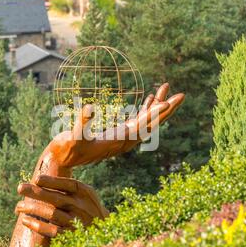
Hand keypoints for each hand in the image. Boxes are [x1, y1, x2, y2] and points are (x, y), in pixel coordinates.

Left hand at [15, 175, 108, 237]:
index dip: (52, 181)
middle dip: (36, 192)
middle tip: (20, 188)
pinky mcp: (72, 236)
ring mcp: (77, 222)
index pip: (67, 184)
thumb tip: (39, 180)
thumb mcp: (85, 194)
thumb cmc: (88, 207)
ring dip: (33, 209)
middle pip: (56, 198)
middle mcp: (82, 206)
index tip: (36, 179)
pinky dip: (37, 225)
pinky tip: (26, 220)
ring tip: (18, 206)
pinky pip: (52, 231)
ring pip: (52, 214)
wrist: (105, 231)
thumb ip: (68, 187)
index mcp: (85, 193)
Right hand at [35, 83, 184, 173]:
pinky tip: (150, 99)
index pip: (142, 127)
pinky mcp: (118, 133)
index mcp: (118, 140)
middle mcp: (126, 140)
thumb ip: (81, 123)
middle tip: (181, 95)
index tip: (168, 104)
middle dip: (166, 109)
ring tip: (166, 88)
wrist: (63, 159)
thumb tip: (89, 107)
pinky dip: (145, 109)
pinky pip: (137, 120)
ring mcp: (123, 136)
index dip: (155, 116)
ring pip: (146, 120)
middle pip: (151, 124)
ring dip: (157, 105)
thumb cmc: (67, 149)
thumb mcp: (73, 135)